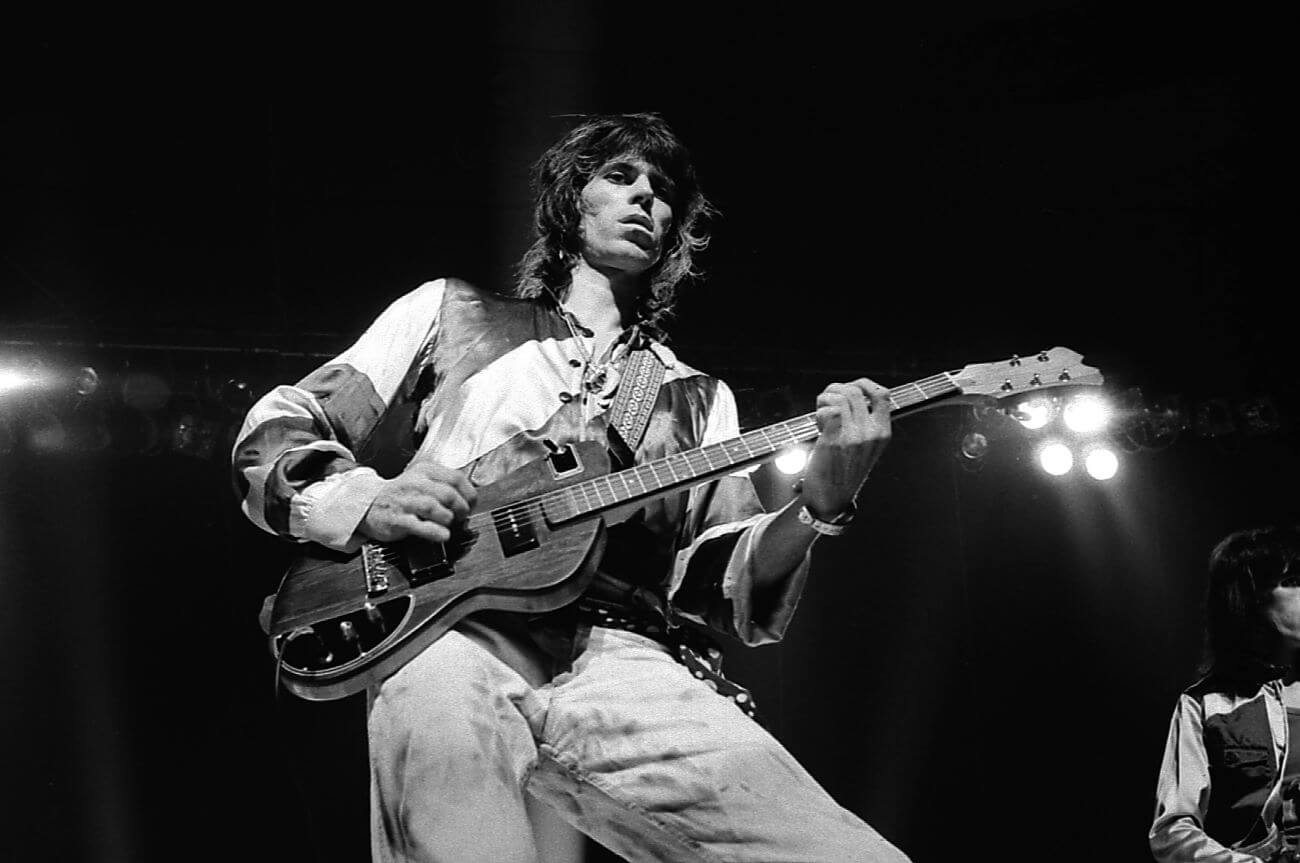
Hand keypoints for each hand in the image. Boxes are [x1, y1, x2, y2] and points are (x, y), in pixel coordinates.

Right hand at [359, 460, 476, 543]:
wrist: (368, 504)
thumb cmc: (401, 494)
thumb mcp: (422, 480)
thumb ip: (445, 485)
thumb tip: (471, 498)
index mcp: (424, 471)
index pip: (457, 478)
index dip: (470, 494)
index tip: (471, 504)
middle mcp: (415, 484)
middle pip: (449, 494)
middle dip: (461, 509)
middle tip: (461, 518)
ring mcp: (406, 502)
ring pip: (436, 508)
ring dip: (449, 519)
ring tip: (449, 524)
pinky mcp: (399, 520)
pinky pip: (422, 527)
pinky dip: (437, 532)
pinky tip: (443, 534)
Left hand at [799, 378, 891, 519]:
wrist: (831, 498)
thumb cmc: (844, 471)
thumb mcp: (866, 447)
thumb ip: (865, 423)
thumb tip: (851, 395)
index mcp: (883, 433)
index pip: (883, 394)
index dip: (864, 384)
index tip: (850, 387)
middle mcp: (872, 433)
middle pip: (855, 391)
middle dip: (836, 390)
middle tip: (827, 402)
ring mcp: (854, 437)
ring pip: (841, 397)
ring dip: (825, 399)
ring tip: (821, 413)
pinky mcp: (835, 441)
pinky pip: (829, 410)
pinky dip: (819, 411)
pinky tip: (818, 423)